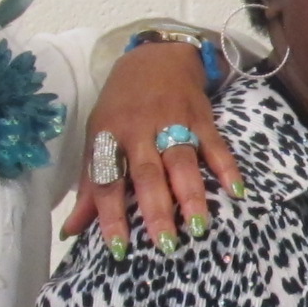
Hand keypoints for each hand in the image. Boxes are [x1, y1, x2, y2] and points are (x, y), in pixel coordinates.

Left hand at [62, 39, 242, 256]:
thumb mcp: (98, 137)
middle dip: (156, 209)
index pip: (107, 182)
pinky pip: (215, 145)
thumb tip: (71, 230)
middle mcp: (139, 131)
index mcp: (109, 137)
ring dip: (191, 194)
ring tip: (199, 226)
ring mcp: (172, 122)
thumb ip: (90, 185)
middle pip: (147, 174)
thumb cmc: (121, 105)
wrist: (156, 57)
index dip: (111, 216)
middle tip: (165, 243)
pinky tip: (236, 191)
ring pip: (181, 162)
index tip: (119, 249)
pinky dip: (226, 167)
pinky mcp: (201, 117)